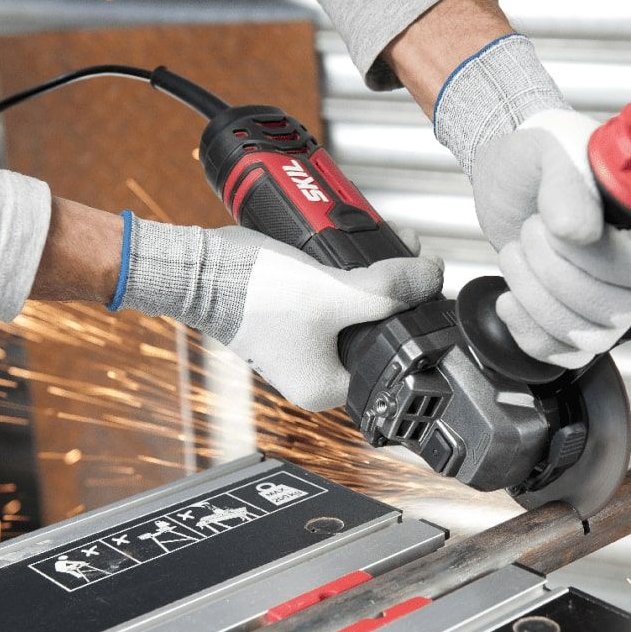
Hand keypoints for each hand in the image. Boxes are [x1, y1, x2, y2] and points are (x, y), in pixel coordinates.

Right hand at [117, 218, 442, 410]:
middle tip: (413, 258)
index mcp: (327, 388)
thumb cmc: (253, 293)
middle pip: (379, 329)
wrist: (198, 268)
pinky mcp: (292, 319)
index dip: (417, 316)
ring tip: (395, 244)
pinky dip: (352, 274)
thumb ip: (391, 290)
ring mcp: (302, 345)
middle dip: (401, 290)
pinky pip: (335, 297)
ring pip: (359, 308)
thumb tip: (432, 276)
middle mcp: (316, 374)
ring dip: (380, 276)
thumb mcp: (336, 293)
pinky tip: (365, 246)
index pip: (394, 356)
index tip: (428, 283)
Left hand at [471, 109, 630, 368]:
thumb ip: (566, 180)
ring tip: (516, 252)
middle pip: (617, 306)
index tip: (559, 228)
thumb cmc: (544, 155)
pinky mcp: (587, 322)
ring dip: (536, 296)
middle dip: (554, 271)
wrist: (512, 179)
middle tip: (530, 230)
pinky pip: (567, 355)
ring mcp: (624, 299)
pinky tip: (510, 298)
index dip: (601, 255)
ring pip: (590, 335)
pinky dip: (528, 331)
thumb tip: (577, 231)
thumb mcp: (549, 146)